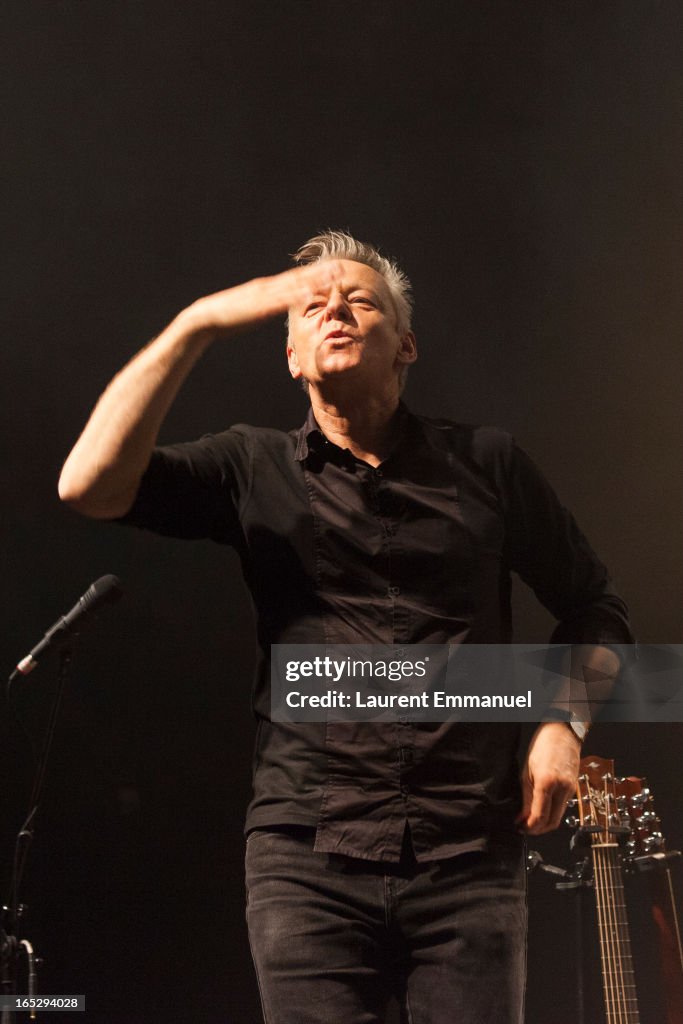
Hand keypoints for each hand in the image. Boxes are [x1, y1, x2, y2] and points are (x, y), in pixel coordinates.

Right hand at [181, 260, 342, 339]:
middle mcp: (268, 288)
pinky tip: (311, 297)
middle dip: (320, 273)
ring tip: (333, 277)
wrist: (206, 318)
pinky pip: (281, 303)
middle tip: (342, 268)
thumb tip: (279, 308)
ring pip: (293, 287)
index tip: (332, 270)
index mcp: (267, 289)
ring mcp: (264, 296)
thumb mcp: (253, 310)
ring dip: (314, 281)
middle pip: (298, 278)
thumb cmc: (229, 317)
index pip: (294, 279)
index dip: (314, 274)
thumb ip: (266, 306)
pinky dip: (297, 298)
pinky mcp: (259, 308)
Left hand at [516, 722, 580, 834]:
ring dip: (545, 823)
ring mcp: (571, 789)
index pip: (540, 816)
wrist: (563, 733)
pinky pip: (563, 807)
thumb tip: (522, 817)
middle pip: (552, 823)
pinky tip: (541, 808)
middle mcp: (562, 788)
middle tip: (524, 828)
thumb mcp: (527, 771)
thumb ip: (526, 797)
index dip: (529, 827)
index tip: (520, 828)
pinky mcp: (573, 788)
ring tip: (530, 819)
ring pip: (559, 817)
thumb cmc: (544, 745)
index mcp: (547, 782)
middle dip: (538, 830)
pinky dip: (552, 812)